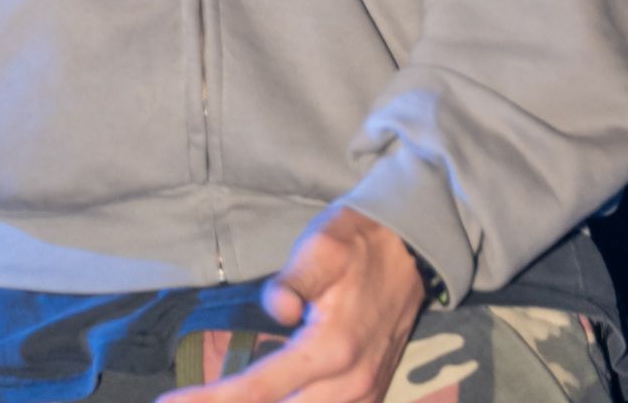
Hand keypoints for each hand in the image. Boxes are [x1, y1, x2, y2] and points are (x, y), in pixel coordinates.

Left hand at [155, 206, 426, 402]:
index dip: (214, 401)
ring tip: (214, 401)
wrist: (412, 249)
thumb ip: (294, 279)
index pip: (260, 387)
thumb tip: (275, 308)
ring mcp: (364, 396)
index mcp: (331, 349)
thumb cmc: (358, 241)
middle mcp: (350, 385)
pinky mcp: (370, 395)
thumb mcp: (323, 245)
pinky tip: (268, 397)